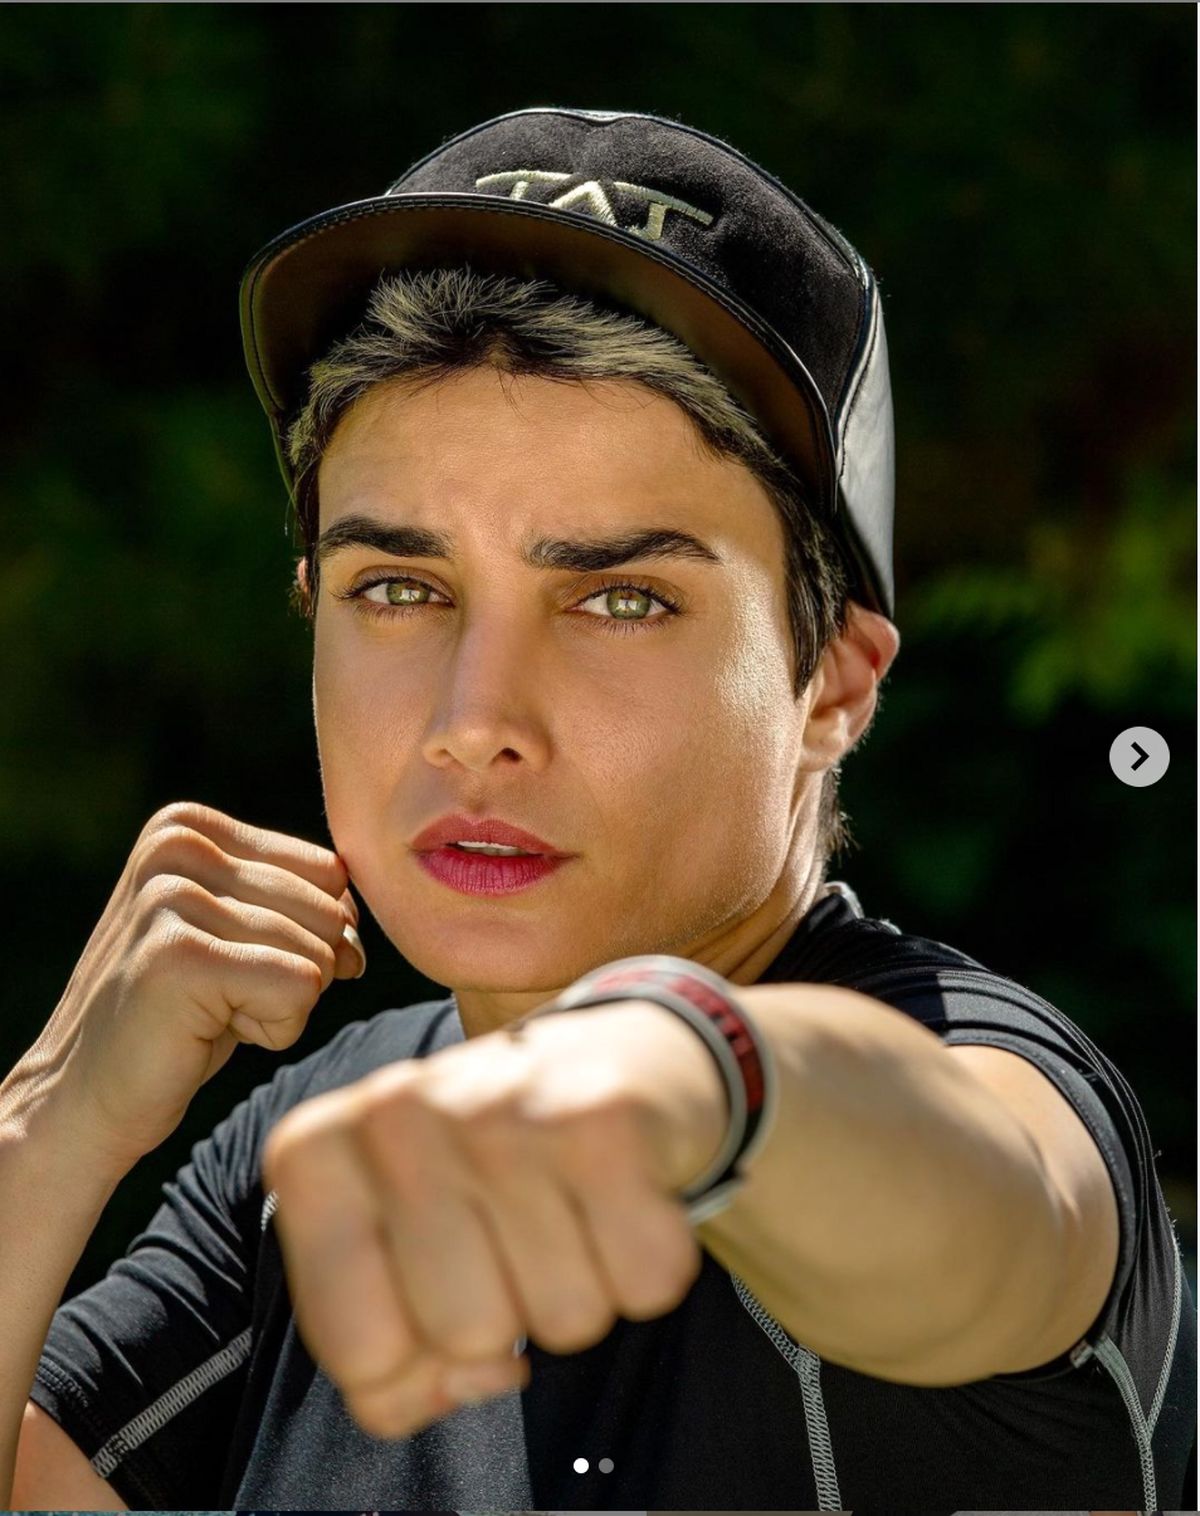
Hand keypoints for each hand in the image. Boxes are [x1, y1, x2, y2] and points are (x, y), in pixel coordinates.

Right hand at [6, 802, 365, 1172]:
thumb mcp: (239, 932)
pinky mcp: (180, 957)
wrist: (87, 1098)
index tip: (242, 965)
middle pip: (329, 912)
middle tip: (223, 997)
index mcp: (188, 825)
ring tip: (210, 1012)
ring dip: (283, 1004)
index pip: (330, 873)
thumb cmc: (181, 1018)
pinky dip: (276, 1029)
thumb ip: (300, 899)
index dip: (312, 937)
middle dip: (300, 972)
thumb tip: (361, 916)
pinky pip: (301, 989)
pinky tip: (211, 1032)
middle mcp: (176, 846)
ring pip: (318, 954)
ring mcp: (171, 897)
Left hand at [261, 1000, 723, 1438]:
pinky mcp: (605, 1114)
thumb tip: (472, 1379)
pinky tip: (622, 1196)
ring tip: (569, 1207)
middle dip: (509, 1318)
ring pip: (563, 1319)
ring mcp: (501, 1107)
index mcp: (314, 1152)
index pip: (358, 1352)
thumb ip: (387, 1366)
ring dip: (583, 1288)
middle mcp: (396, 1112)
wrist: (609, 1055)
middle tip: (518, 1236)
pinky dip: (648, 1263)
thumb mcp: (399, 1256)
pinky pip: (645, 1280)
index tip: (438, 1292)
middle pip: (463, 1338)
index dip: (417, 1359)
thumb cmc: (486, 1172)